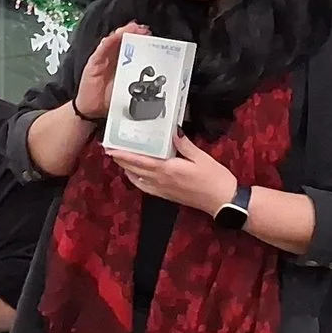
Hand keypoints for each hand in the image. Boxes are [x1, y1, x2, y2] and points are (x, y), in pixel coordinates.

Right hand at [72, 22, 147, 119]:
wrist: (92, 110)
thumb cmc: (109, 100)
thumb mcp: (130, 90)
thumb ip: (140, 81)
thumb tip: (158, 77)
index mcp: (124, 64)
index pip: (134, 47)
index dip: (142, 40)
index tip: (152, 36)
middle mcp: (114, 58)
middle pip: (125, 40)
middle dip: (136, 33)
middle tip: (145, 30)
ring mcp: (104, 58)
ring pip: (114, 40)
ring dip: (124, 32)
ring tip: (133, 28)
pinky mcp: (94, 61)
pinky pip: (102, 48)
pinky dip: (110, 40)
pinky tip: (117, 35)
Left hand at [108, 133, 239, 213]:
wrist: (222, 201)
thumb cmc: (214, 178)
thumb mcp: (201, 157)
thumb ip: (184, 144)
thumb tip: (172, 131)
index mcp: (167, 169)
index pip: (139, 161)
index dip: (123, 154)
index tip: (110, 147)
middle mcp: (161, 181)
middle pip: (134, 169)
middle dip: (120, 160)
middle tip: (109, 150)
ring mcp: (163, 190)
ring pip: (137, 179)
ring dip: (126, 169)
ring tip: (119, 159)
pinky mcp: (167, 195)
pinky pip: (146, 188)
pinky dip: (137, 180)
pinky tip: (135, 175)